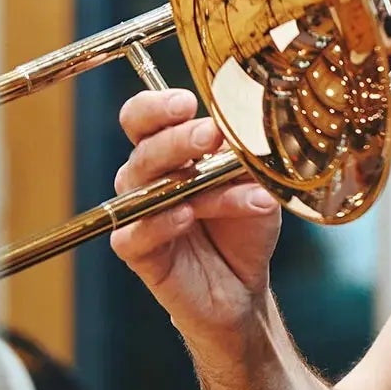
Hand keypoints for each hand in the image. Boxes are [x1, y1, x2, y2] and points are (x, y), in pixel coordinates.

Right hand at [109, 89, 282, 343]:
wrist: (242, 286)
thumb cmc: (243, 225)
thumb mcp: (255, 184)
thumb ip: (246, 158)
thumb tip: (248, 131)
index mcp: (170, 150)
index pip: (144, 117)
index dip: (157, 106)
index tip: (187, 103)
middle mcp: (147, 176)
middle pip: (145, 147)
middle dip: (179, 138)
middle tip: (211, 135)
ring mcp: (137, 212)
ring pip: (146, 186)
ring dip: (189, 182)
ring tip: (225, 183)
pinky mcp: (136, 250)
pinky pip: (134, 232)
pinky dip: (160, 222)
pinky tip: (186, 214)